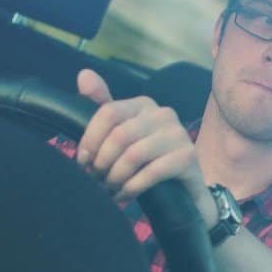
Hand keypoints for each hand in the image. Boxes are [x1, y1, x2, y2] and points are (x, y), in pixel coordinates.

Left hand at [76, 68, 206, 206]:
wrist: (183, 190)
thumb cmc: (147, 161)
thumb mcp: (122, 135)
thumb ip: (102, 107)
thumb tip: (83, 75)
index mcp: (144, 105)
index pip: (108, 112)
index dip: (91, 139)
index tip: (83, 161)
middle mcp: (164, 114)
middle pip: (119, 135)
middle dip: (102, 162)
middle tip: (96, 180)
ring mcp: (179, 134)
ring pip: (133, 155)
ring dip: (116, 177)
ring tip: (109, 189)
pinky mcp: (188, 157)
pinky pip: (151, 172)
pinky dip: (132, 187)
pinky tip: (124, 195)